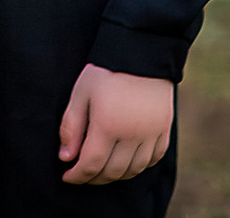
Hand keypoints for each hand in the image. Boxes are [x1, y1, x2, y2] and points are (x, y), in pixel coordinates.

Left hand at [58, 63, 172, 184]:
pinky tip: (127, 162)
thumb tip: (66, 157)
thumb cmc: (105, 70)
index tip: (67, 176)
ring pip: (133, 170)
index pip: (91, 164)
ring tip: (102, 170)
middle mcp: (132, 135)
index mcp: (108, 126)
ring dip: (115, 176)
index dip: (77, 175)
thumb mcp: (81, 93)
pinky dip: (138, 166)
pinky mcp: (164, 129)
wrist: (141, 50)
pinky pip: (153, 159)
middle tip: (82, 175)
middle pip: (112, 171)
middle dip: (94, 178)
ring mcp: (151, 134)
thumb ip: (71, 126)